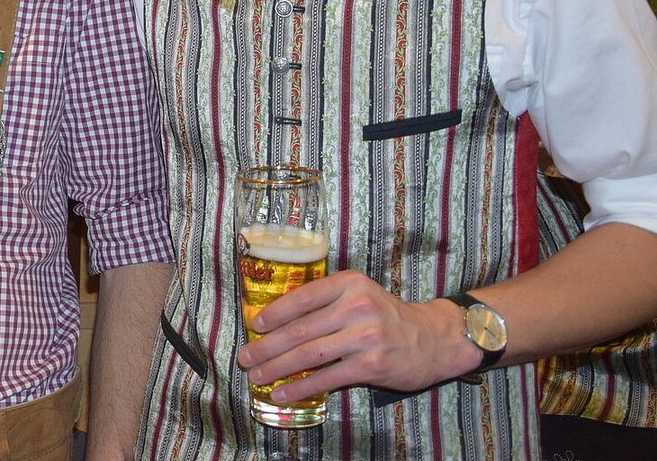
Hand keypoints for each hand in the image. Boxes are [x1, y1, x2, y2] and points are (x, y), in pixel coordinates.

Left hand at [236, 269, 479, 401]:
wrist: (434, 339)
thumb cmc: (387, 317)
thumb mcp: (359, 296)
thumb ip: (326, 303)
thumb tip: (278, 321)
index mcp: (349, 284)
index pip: (302, 297)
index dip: (274, 313)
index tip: (254, 326)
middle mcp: (356, 307)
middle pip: (300, 329)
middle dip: (267, 346)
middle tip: (245, 357)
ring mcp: (365, 337)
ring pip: (309, 354)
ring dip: (277, 368)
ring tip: (257, 376)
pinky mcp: (371, 366)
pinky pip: (327, 378)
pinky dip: (301, 387)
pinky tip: (284, 393)